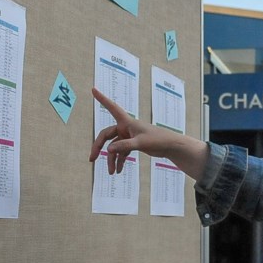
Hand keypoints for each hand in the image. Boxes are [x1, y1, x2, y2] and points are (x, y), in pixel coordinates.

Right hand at [88, 87, 208, 178]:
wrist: (170, 146)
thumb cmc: (157, 140)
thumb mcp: (140, 143)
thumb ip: (124, 146)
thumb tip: (108, 150)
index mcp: (127, 121)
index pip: (112, 107)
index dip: (102, 99)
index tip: (93, 89)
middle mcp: (125, 127)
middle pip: (106, 136)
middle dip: (98, 147)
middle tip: (92, 159)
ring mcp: (128, 136)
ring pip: (114, 147)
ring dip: (112, 159)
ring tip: (112, 172)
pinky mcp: (132, 144)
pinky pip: (121, 152)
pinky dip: (119, 161)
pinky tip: (119, 170)